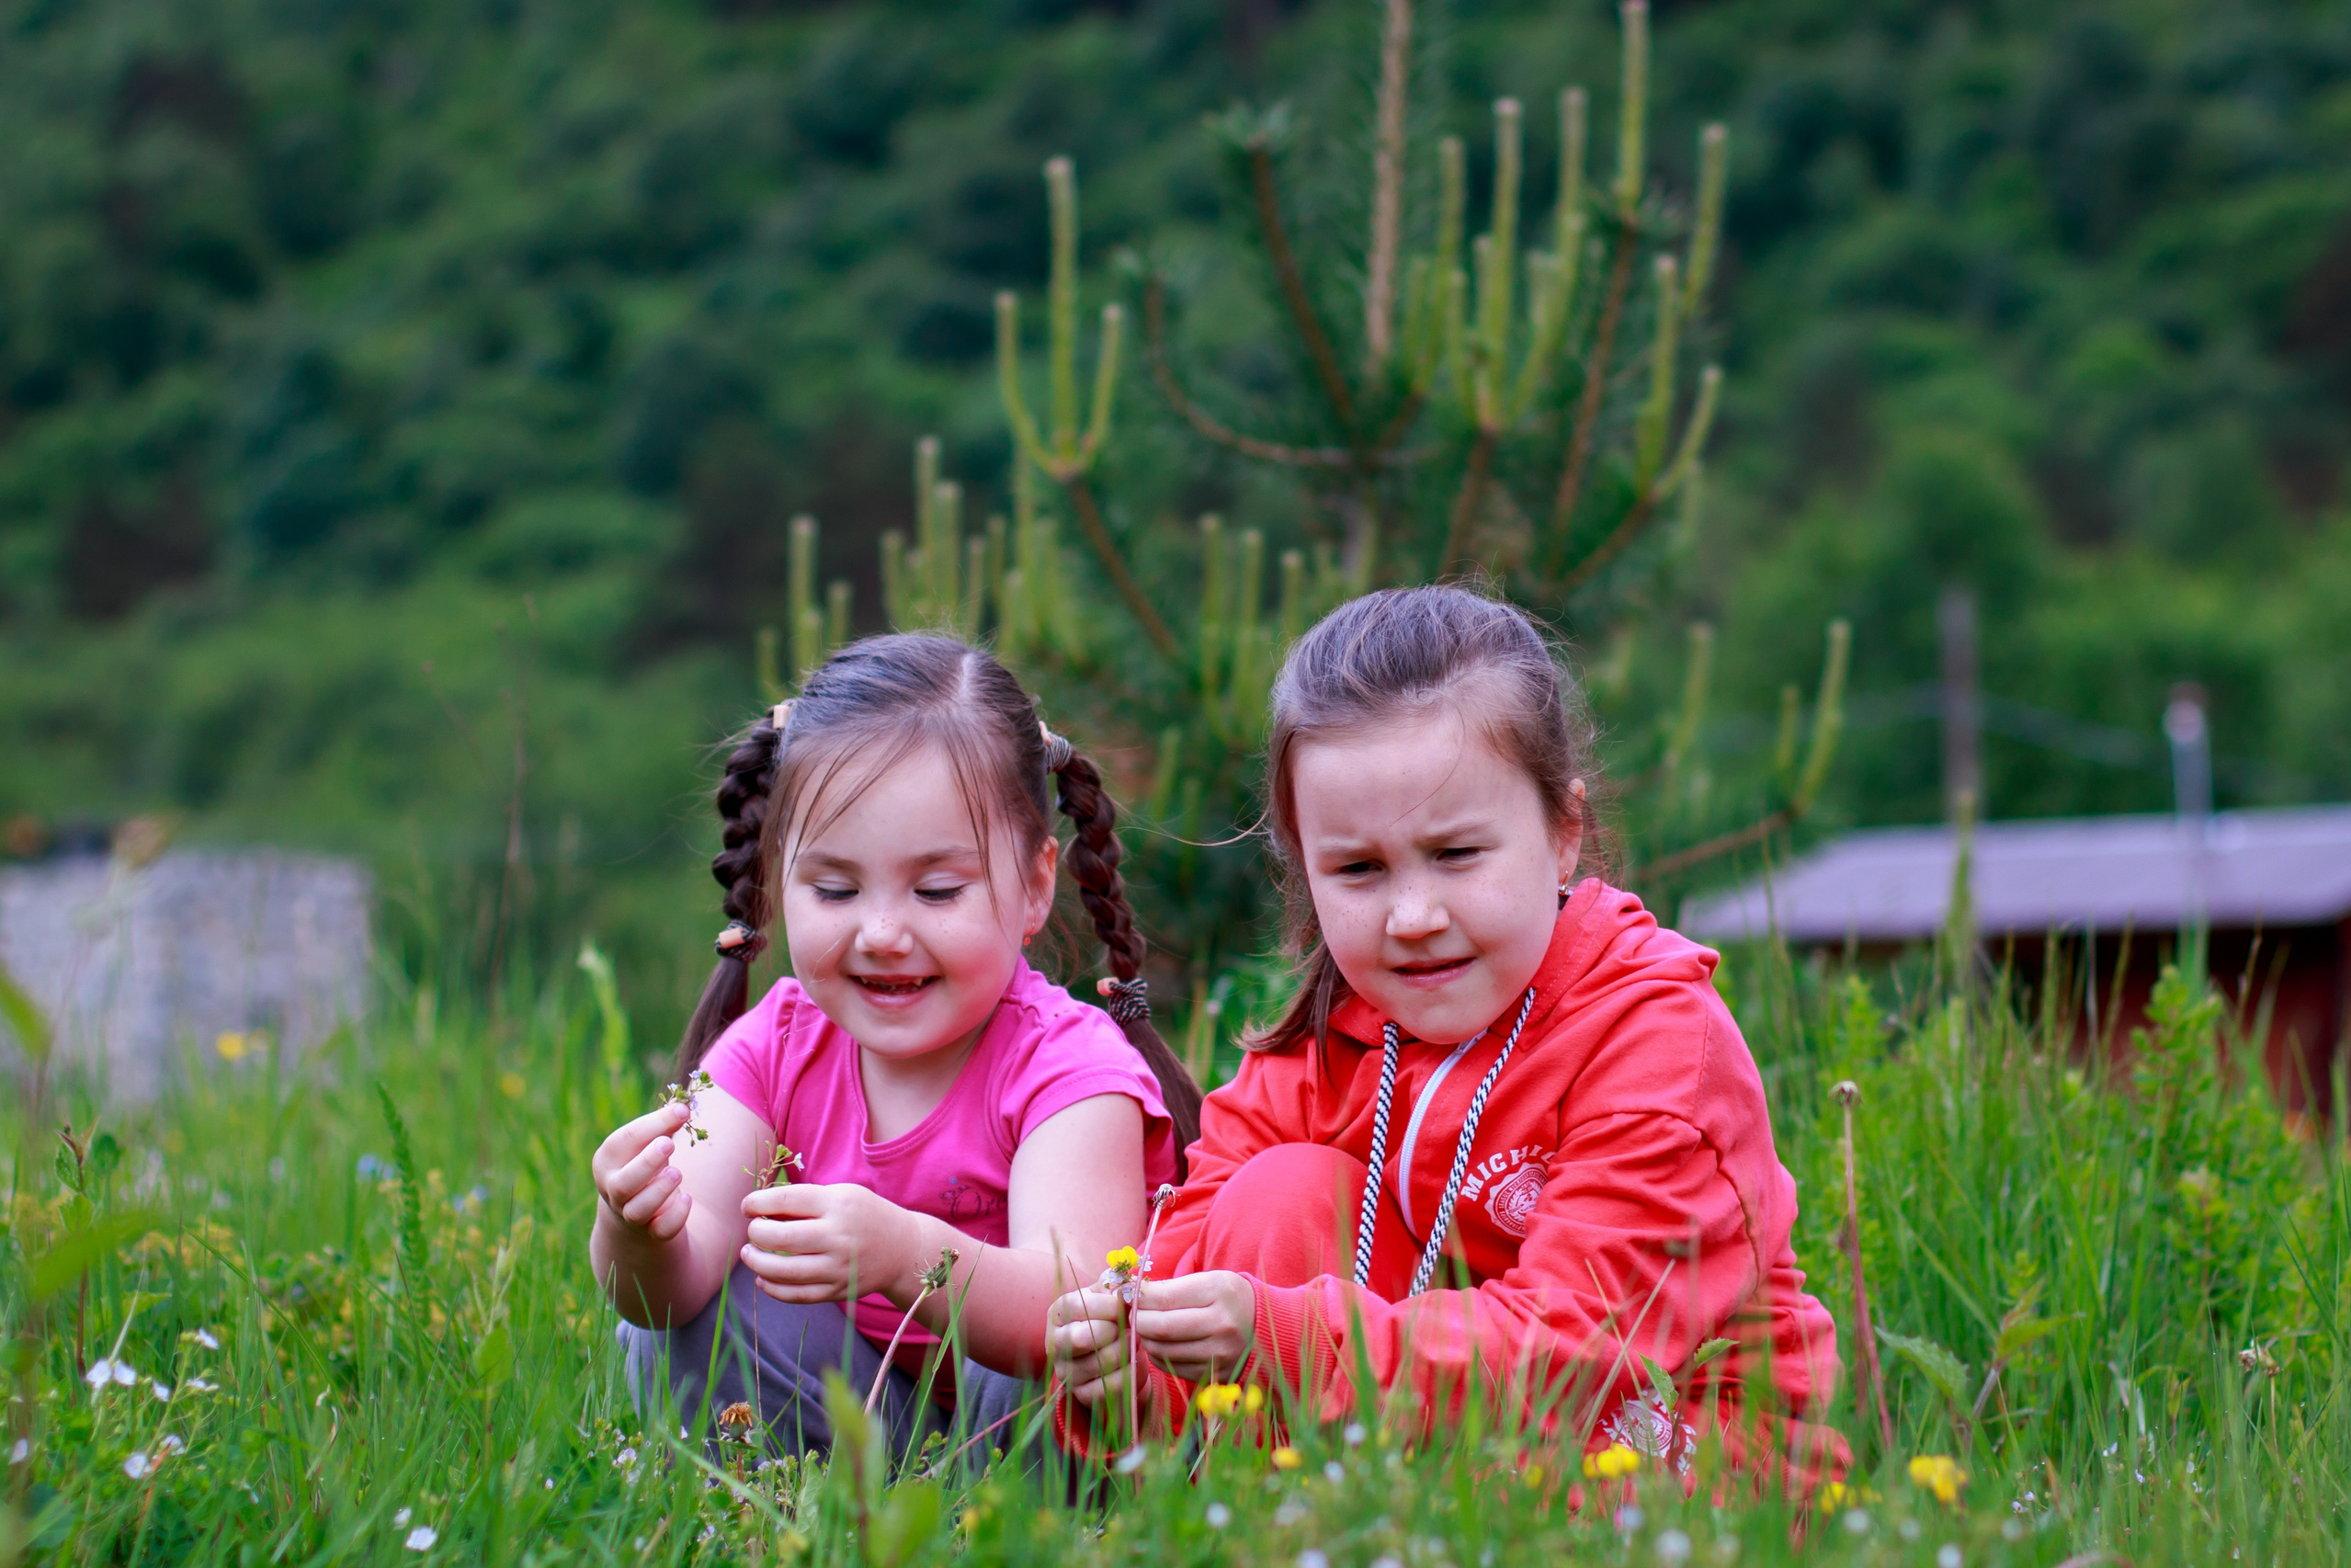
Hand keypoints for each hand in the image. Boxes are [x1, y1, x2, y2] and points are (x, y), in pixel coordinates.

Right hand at [591, 1102, 693, 1241]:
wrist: (637, 1215)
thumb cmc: (644, 1166)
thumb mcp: (647, 1144)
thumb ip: (664, 1127)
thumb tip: (683, 1108)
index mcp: (607, 1161)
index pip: (623, 1141)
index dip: (654, 1124)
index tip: (683, 1110)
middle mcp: (613, 1190)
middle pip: (623, 1183)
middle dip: (647, 1162)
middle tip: (670, 1143)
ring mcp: (629, 1215)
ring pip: (638, 1210)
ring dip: (660, 1190)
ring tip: (677, 1173)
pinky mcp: (651, 1233)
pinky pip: (661, 1230)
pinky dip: (676, 1215)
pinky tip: (687, 1198)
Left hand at [739, 1183, 915, 1304]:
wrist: (902, 1248)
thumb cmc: (862, 1215)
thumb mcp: (840, 1195)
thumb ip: (802, 1202)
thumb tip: (757, 1212)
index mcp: (838, 1204)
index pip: (787, 1199)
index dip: (758, 1203)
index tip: (747, 1206)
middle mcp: (838, 1235)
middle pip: (780, 1238)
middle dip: (755, 1233)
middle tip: (752, 1231)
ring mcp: (839, 1267)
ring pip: (784, 1271)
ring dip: (757, 1263)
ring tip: (749, 1254)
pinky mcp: (838, 1290)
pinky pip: (796, 1295)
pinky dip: (772, 1289)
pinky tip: (762, 1278)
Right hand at [1045, 1285, 1131, 1406]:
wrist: (1112, 1355)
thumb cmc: (1107, 1319)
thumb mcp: (1106, 1298)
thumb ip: (1113, 1287)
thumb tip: (1125, 1287)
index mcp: (1058, 1314)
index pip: (1075, 1305)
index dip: (1105, 1305)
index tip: (1125, 1306)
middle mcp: (1055, 1344)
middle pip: (1083, 1337)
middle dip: (1115, 1331)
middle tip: (1130, 1328)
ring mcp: (1066, 1371)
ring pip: (1101, 1362)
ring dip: (1126, 1351)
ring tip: (1134, 1344)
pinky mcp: (1081, 1394)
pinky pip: (1109, 1386)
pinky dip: (1129, 1373)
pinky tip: (1134, 1362)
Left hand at [1132, 1271, 1255, 1382]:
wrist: (1263, 1326)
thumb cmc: (1227, 1297)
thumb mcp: (1206, 1280)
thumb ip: (1169, 1288)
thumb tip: (1129, 1294)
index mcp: (1218, 1292)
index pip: (1163, 1298)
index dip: (1138, 1298)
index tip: (1129, 1295)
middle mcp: (1222, 1325)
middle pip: (1161, 1328)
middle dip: (1137, 1321)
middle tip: (1132, 1314)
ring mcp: (1219, 1354)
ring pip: (1162, 1351)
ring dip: (1146, 1339)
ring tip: (1146, 1327)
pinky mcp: (1214, 1375)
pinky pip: (1171, 1367)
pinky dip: (1158, 1355)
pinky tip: (1162, 1343)